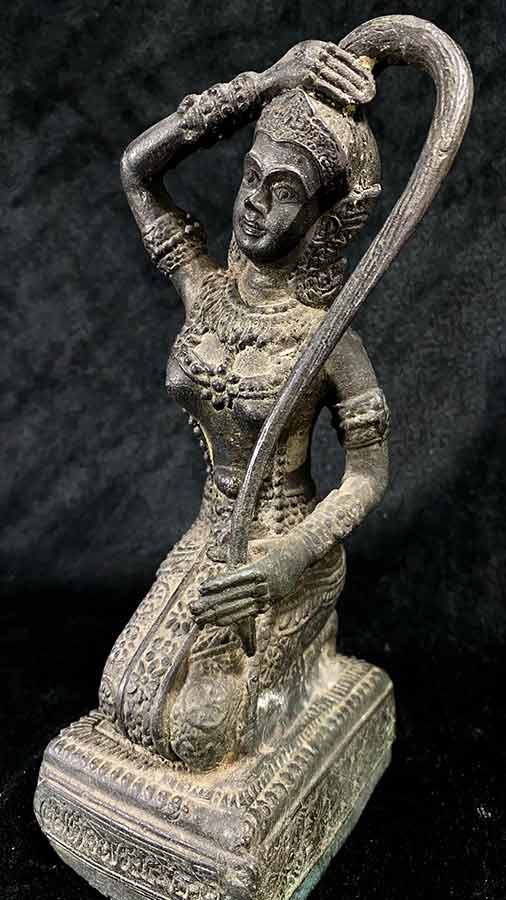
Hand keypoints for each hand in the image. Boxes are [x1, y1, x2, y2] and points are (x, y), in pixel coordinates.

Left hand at [189, 540, 308, 627]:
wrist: (301, 556)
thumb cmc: (276, 546)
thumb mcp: (255, 544)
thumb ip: (232, 550)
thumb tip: (210, 552)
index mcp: (260, 569)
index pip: (235, 578)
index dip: (218, 584)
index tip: (201, 588)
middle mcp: (263, 585)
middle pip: (234, 597)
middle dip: (212, 604)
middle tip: (193, 608)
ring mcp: (267, 596)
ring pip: (239, 608)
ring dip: (218, 615)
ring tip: (201, 619)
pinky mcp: (269, 603)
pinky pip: (248, 613)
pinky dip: (233, 618)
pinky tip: (217, 622)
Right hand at [261, 41, 375, 106]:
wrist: (266, 84)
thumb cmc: (286, 76)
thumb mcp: (303, 60)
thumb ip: (319, 60)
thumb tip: (339, 67)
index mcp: (315, 45)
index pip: (341, 54)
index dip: (355, 65)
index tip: (366, 75)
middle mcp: (314, 52)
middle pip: (342, 66)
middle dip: (358, 78)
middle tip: (370, 88)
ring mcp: (311, 64)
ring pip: (337, 77)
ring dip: (352, 88)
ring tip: (363, 97)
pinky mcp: (307, 78)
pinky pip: (328, 87)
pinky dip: (340, 94)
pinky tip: (349, 100)